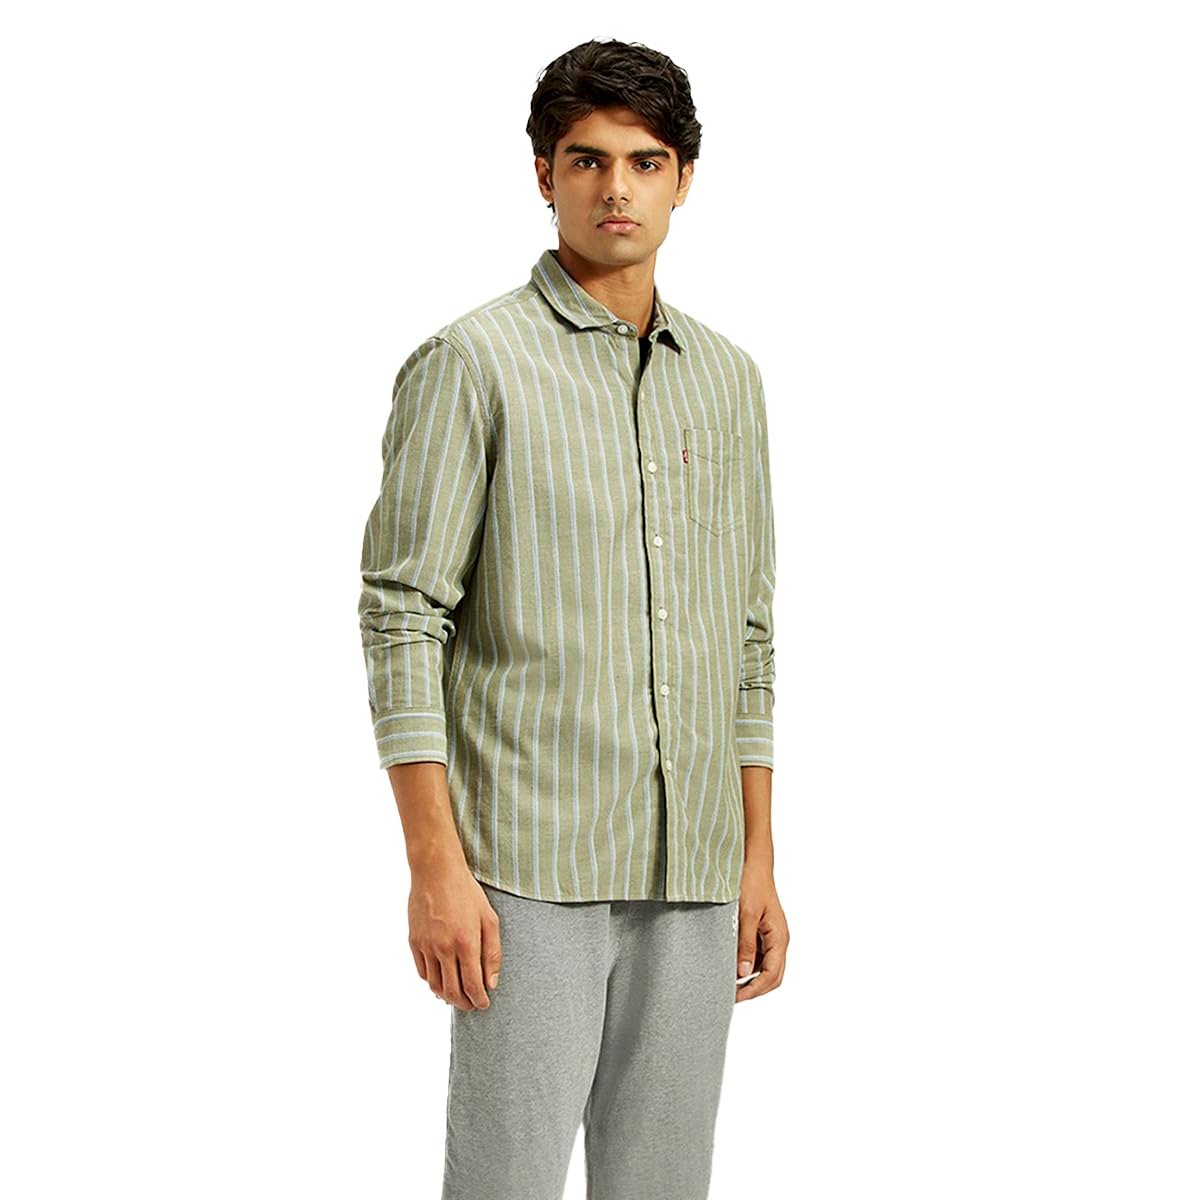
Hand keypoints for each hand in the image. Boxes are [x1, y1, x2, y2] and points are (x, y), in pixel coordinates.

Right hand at [407, 863, 501, 1010]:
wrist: (436, 872)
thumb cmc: (467, 893)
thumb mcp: (489, 918)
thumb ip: (493, 952)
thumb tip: (492, 983)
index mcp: (466, 942)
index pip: (472, 985)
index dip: (479, 1000)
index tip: (484, 1004)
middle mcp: (444, 948)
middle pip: (452, 991)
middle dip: (464, 1003)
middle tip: (472, 1005)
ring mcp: (426, 946)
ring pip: (435, 985)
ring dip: (447, 997)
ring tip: (457, 997)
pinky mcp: (414, 942)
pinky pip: (422, 972)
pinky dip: (432, 983)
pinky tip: (441, 981)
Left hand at [734, 860, 787, 1002]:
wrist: (753, 862)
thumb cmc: (752, 882)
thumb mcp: (746, 914)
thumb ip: (746, 944)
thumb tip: (744, 972)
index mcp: (779, 937)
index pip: (772, 975)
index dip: (754, 990)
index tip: (736, 997)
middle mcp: (778, 939)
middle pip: (771, 976)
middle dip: (753, 989)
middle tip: (731, 995)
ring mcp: (771, 936)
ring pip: (765, 967)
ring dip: (750, 978)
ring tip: (728, 982)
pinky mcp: (762, 931)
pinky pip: (758, 955)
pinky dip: (747, 964)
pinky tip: (731, 964)